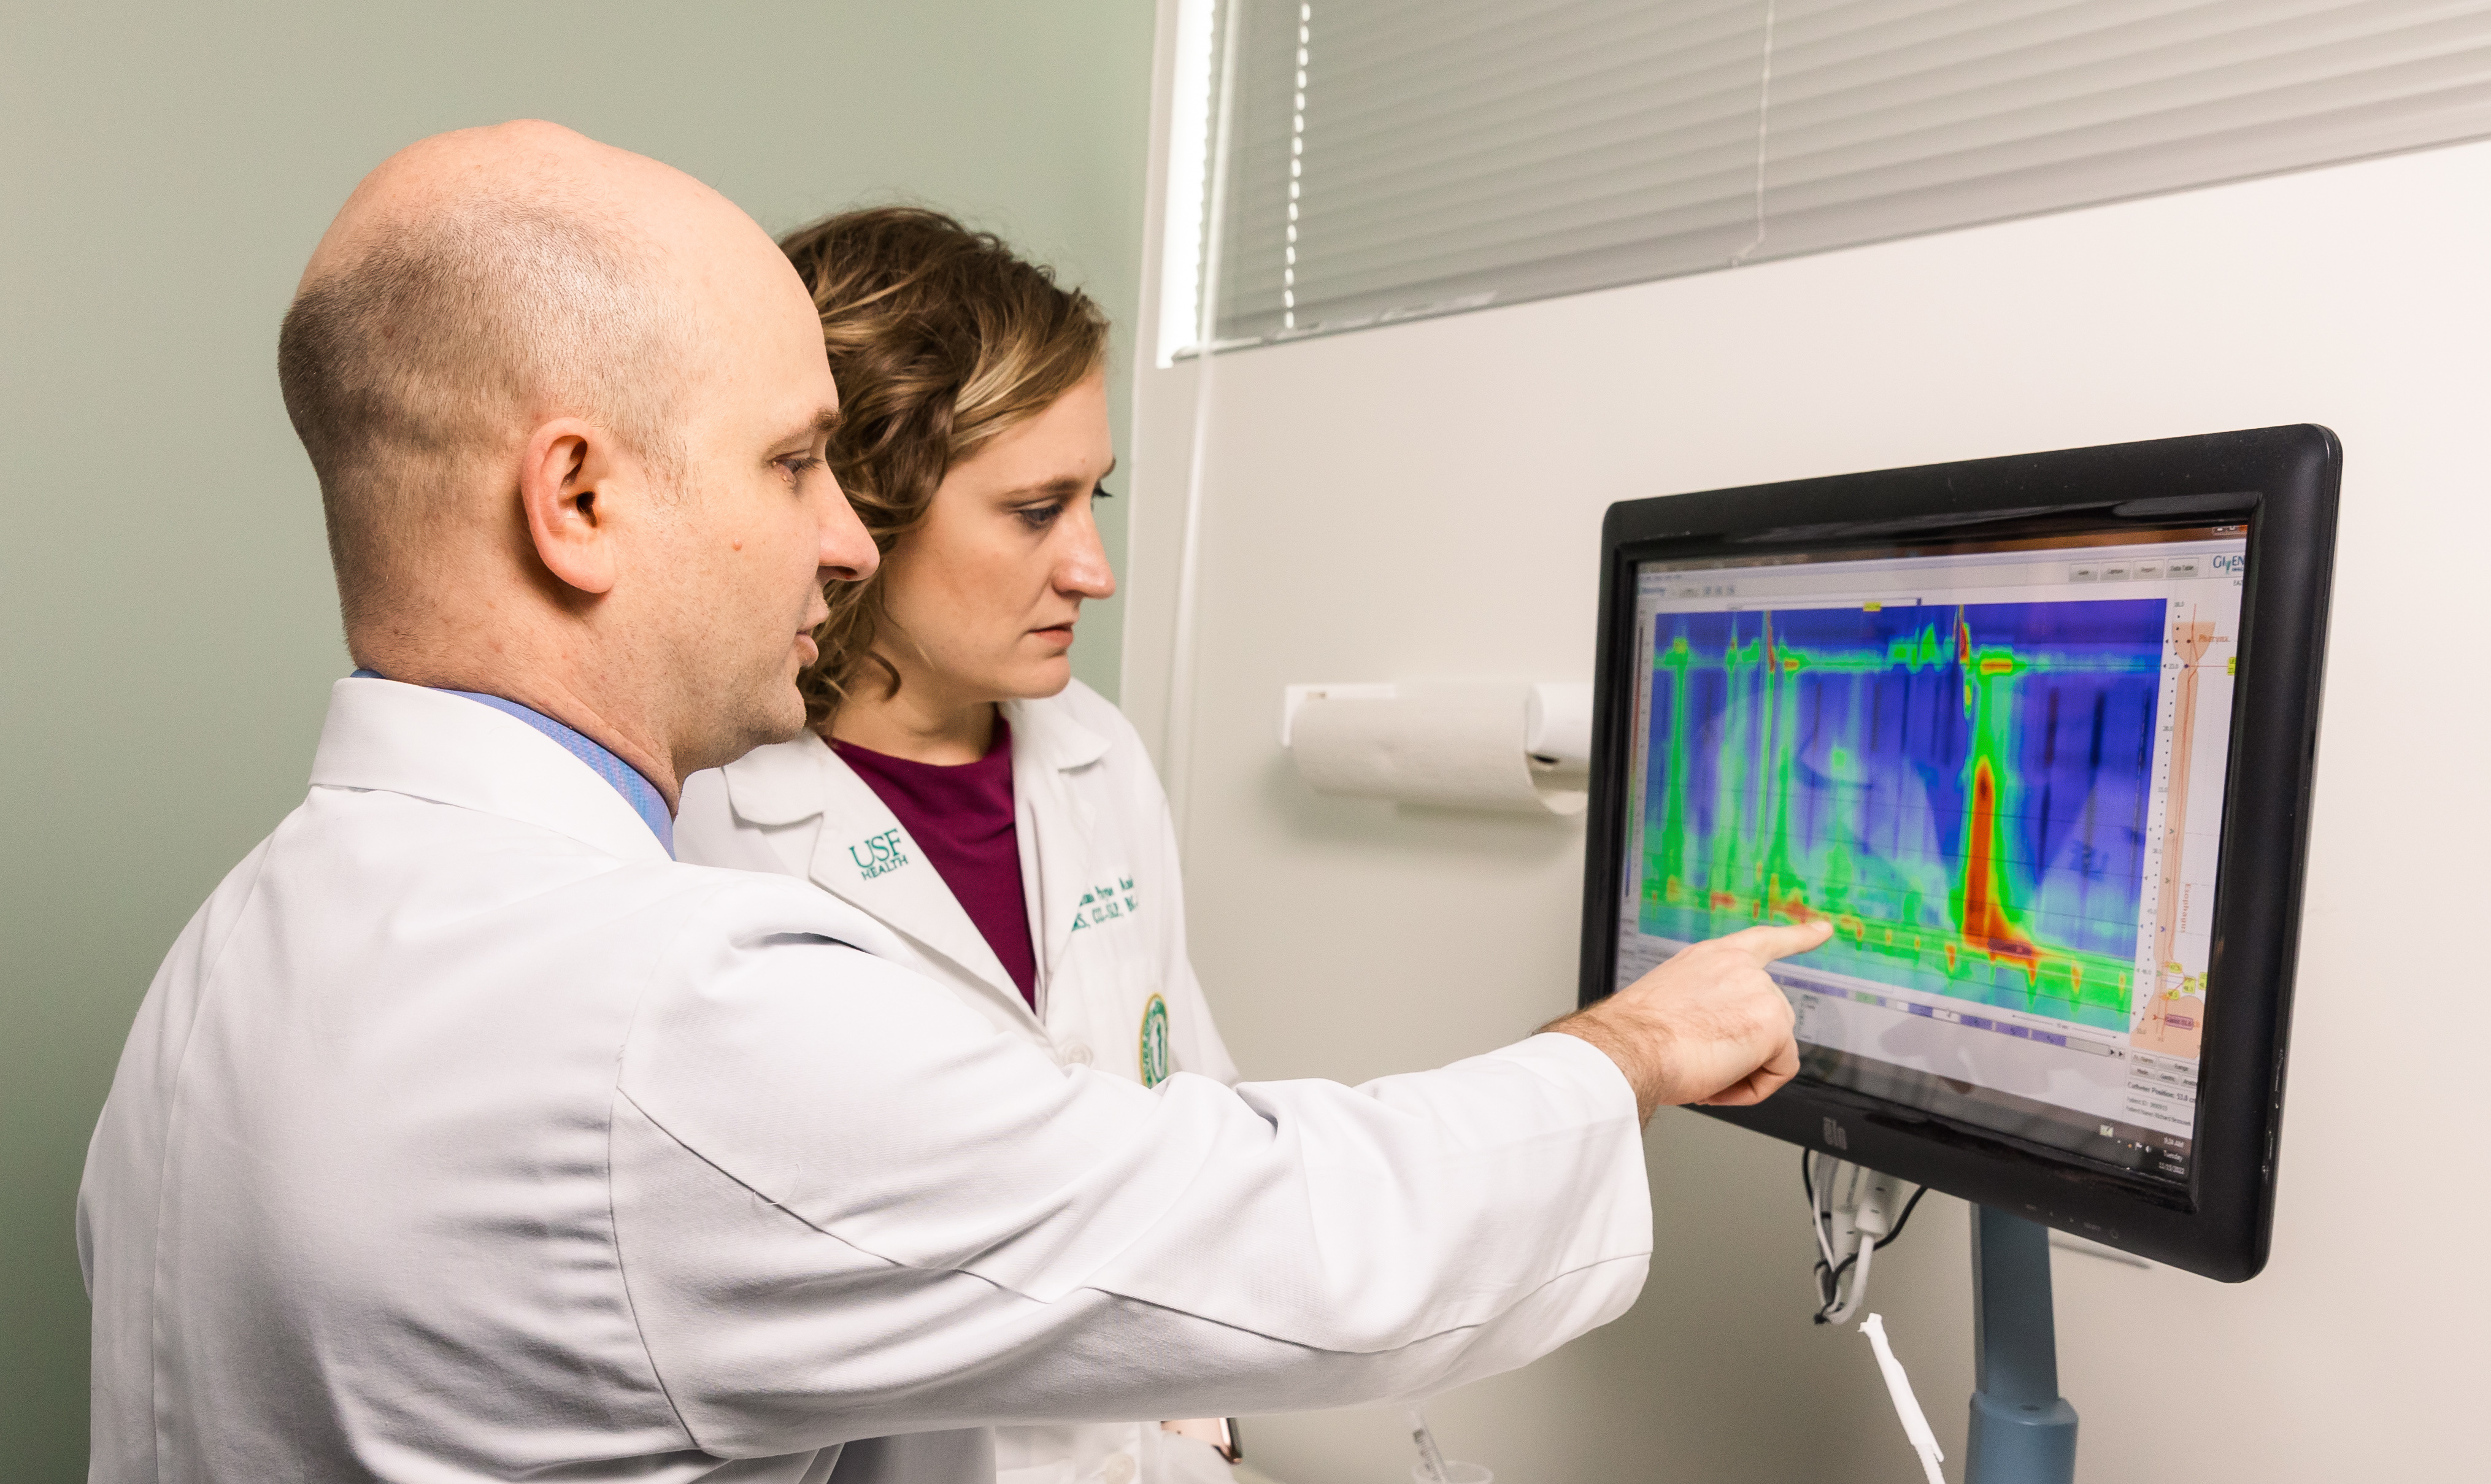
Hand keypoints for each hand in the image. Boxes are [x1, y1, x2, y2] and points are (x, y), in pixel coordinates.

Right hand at [1547, 919, 1829, 1121]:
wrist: (1629, 1048)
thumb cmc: (1635, 1036)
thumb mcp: (1670, 1004)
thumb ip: (1705, 1007)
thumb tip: (1716, 1039)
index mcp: (1711, 958)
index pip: (1764, 941)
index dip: (1799, 936)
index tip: (1824, 929)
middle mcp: (1741, 968)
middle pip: (1771, 1018)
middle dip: (1744, 1051)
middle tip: (1702, 1066)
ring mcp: (1761, 993)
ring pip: (1773, 1049)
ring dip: (1742, 1071)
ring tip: (1703, 1075)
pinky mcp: (1774, 1024)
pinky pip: (1781, 1072)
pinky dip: (1753, 1089)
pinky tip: (1719, 1084)